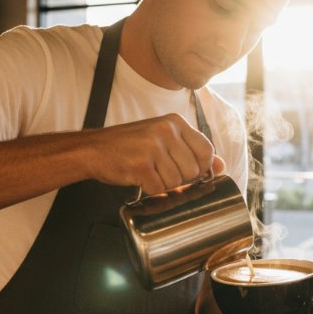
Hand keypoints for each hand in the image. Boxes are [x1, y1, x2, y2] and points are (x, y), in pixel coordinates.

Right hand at [88, 114, 224, 195]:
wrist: (92, 149)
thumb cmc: (128, 146)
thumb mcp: (161, 138)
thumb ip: (190, 149)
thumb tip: (220, 166)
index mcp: (175, 122)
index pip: (206, 150)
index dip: (201, 167)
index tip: (187, 171)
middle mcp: (166, 130)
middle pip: (192, 170)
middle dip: (180, 179)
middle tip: (159, 172)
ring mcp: (153, 147)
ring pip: (176, 182)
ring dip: (163, 185)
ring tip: (148, 174)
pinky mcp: (140, 165)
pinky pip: (158, 189)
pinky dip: (149, 191)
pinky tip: (139, 179)